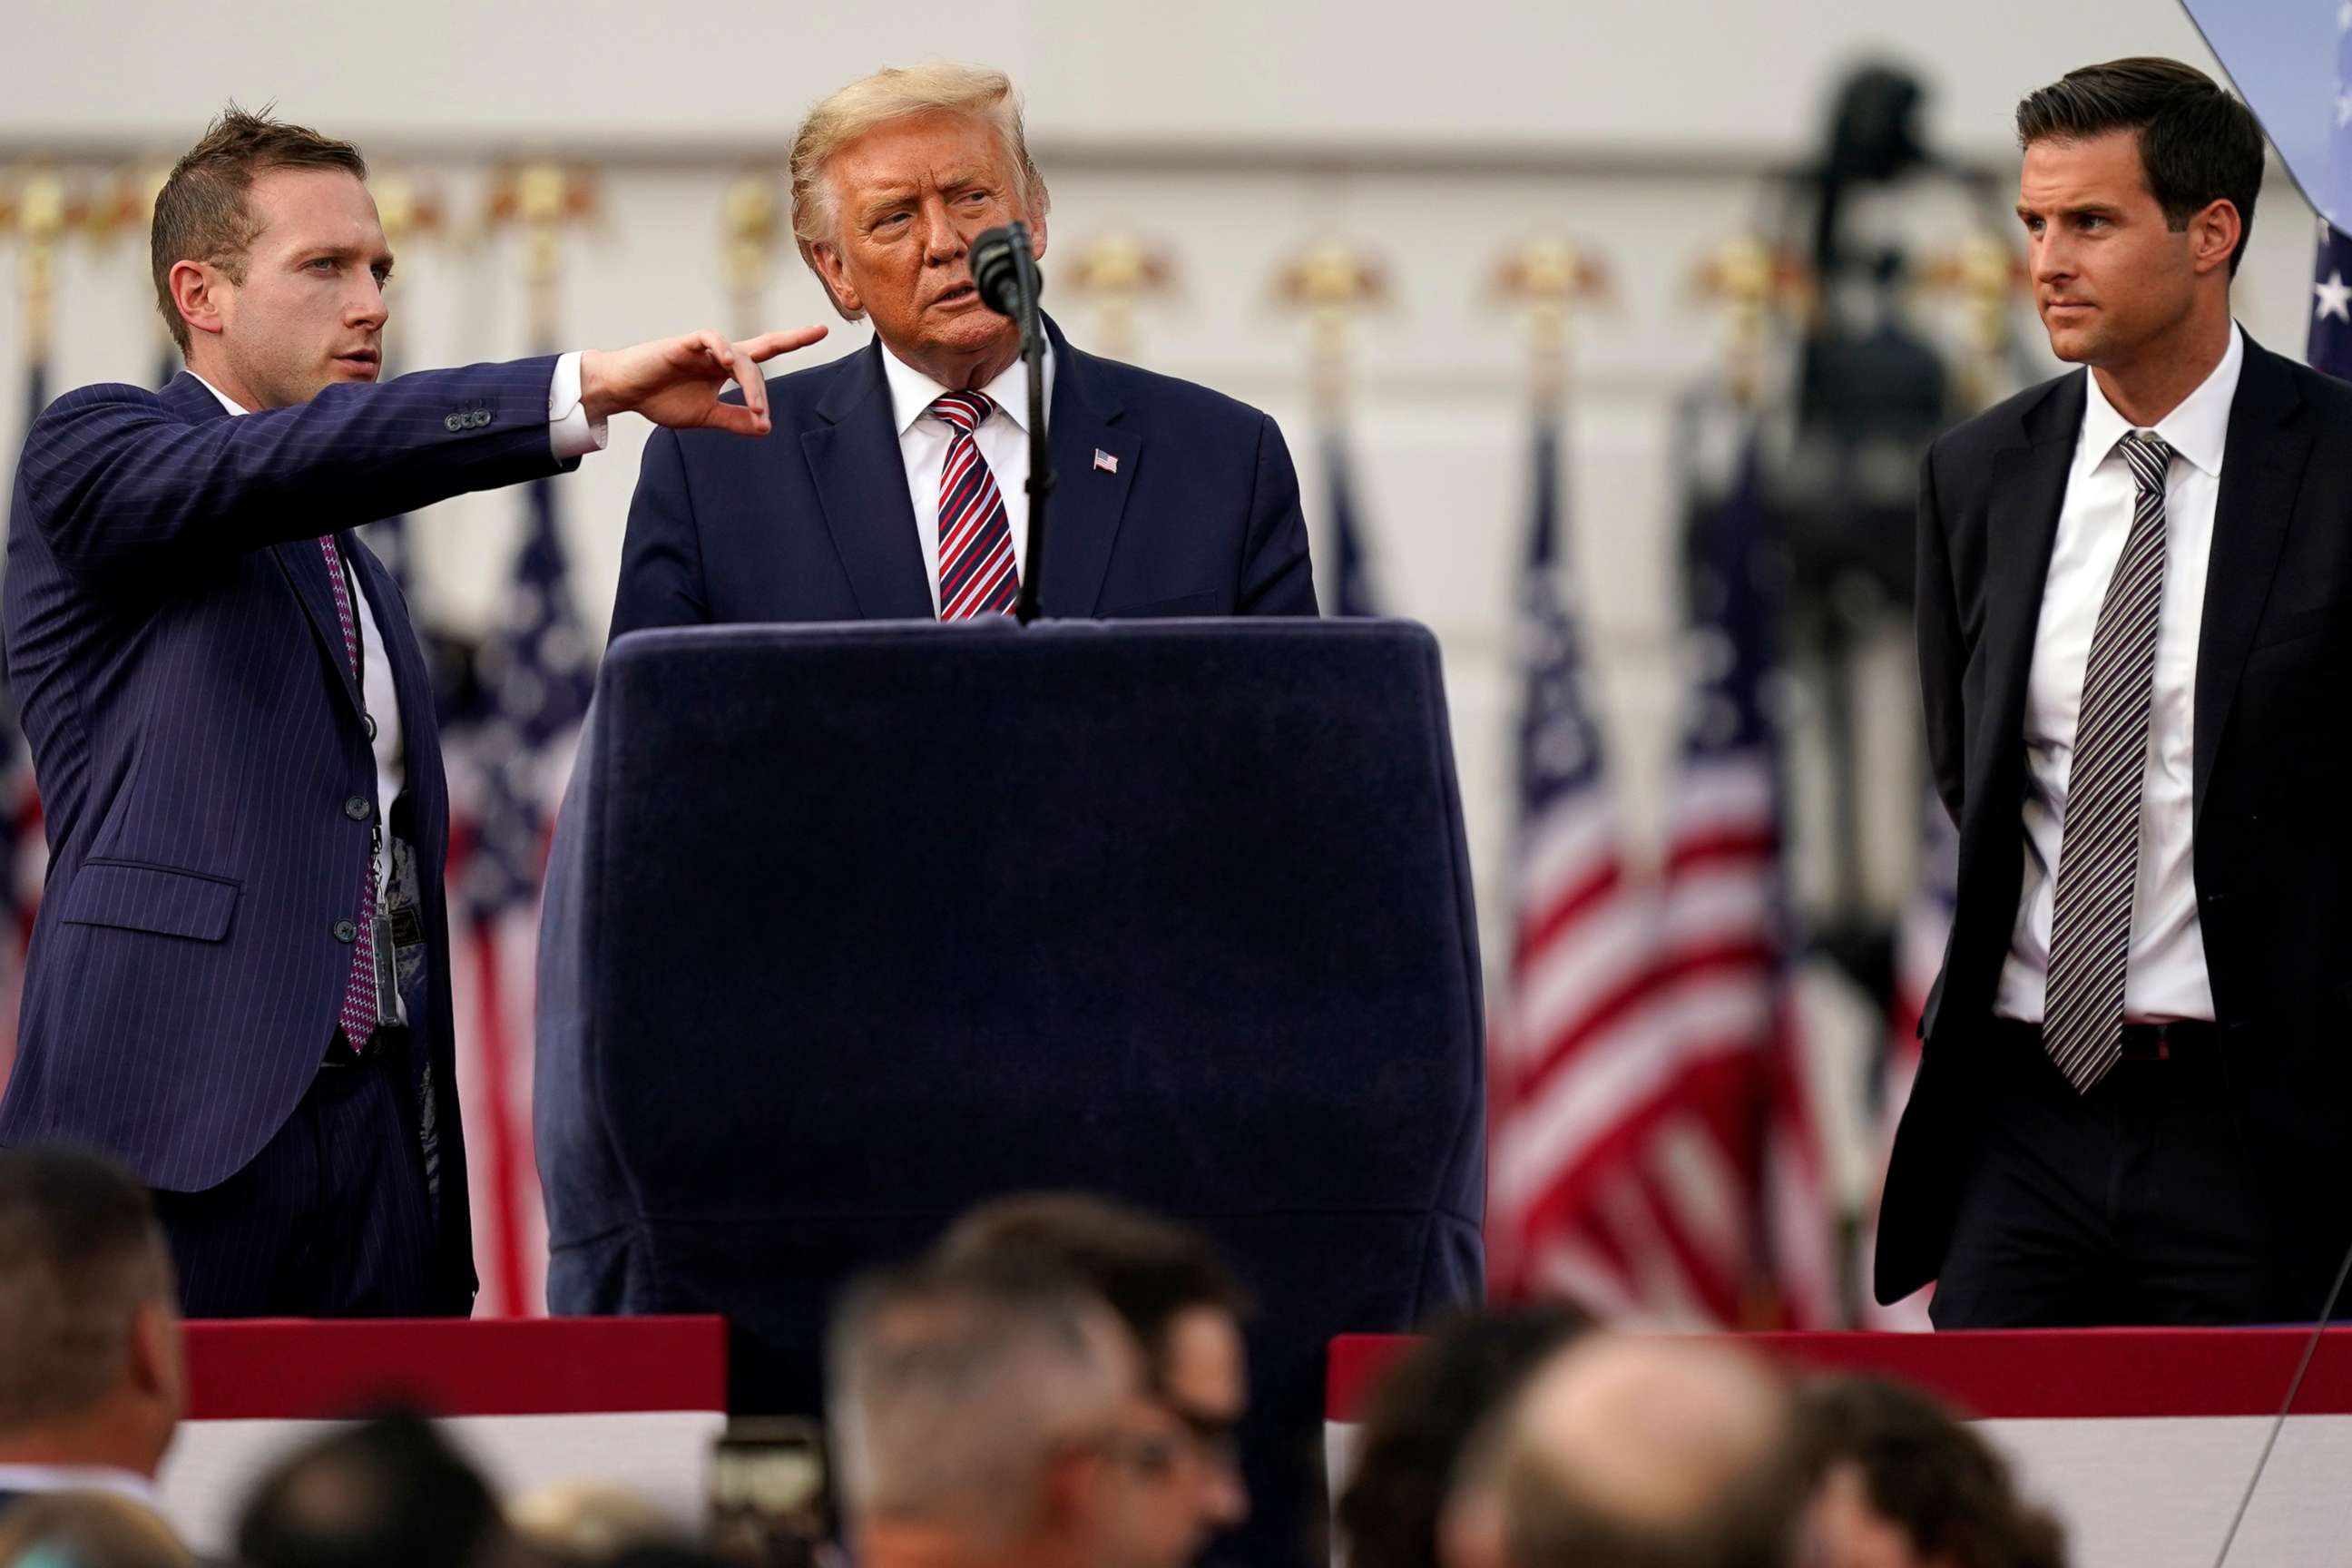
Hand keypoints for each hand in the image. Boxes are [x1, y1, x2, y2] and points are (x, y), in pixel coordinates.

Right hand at [578, 326, 828, 435]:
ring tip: (752, 404)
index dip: (794, 340)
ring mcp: (702, 347)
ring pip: (737, 354)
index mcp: (726, 367)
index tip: (823, 330)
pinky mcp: (682, 344)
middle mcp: (719, 353)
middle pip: (757, 359)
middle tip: (760, 415)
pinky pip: (708, 338)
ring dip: (748, 380)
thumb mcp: (705, 416)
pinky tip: (727, 361)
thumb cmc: (661, 398)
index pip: (766, 350)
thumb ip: (734, 419)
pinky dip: (720, 347)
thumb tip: (765, 427)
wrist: (625, 392)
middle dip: (762, 389)